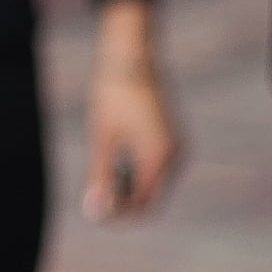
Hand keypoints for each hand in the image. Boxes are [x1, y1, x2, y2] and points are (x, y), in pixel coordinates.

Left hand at [80, 0, 183, 221]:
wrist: (131, 57)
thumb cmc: (112, 95)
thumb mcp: (102, 140)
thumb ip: (100, 176)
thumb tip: (96, 211)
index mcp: (158, 158)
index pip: (143, 205)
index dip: (119, 214)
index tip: (94, 209)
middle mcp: (175, 155)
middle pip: (151, 197)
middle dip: (124, 202)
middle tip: (94, 193)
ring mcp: (177, 146)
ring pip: (154, 184)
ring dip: (129, 186)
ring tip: (104, 166)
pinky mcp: (172, 138)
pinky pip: (157, 168)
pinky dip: (136, 171)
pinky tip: (116, 155)